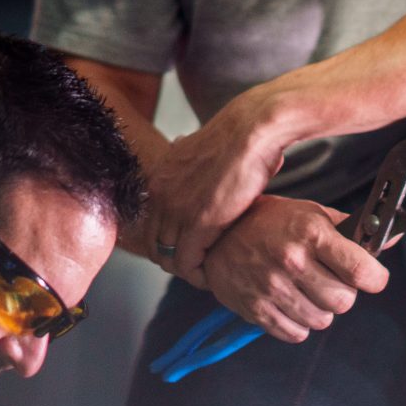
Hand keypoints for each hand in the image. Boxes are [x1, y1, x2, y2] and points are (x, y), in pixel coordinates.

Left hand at [145, 94, 286, 277]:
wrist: (253, 129)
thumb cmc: (243, 138)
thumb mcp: (208, 155)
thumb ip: (200, 172)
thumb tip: (210, 176)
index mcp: (160, 177)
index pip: (152, 223)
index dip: (170, 242)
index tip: (191, 251)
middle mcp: (159, 193)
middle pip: (154, 243)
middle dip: (174, 260)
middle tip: (197, 268)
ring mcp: (175, 209)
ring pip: (168, 257)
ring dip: (187, 270)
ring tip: (206, 274)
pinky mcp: (197, 223)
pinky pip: (186, 262)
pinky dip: (198, 274)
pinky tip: (213, 275)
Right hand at [199, 197, 388, 342]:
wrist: (216, 235)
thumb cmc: (269, 222)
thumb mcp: (311, 214)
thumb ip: (351, 229)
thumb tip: (391, 236)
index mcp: (311, 232)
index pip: (362, 270)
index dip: (374, 278)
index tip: (372, 277)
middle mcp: (292, 260)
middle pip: (344, 301)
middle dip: (343, 293)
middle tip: (329, 281)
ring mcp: (272, 287)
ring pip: (322, 321)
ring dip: (320, 310)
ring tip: (306, 291)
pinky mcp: (255, 308)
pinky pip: (296, 334)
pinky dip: (298, 324)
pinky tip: (290, 303)